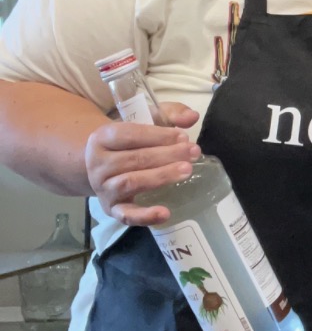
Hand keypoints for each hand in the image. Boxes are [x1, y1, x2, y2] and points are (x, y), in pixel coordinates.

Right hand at [84, 103, 200, 226]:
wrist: (104, 166)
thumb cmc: (130, 141)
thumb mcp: (145, 121)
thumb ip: (168, 114)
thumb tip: (192, 117)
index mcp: (102, 138)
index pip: (130, 135)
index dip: (158, 136)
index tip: (184, 137)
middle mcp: (98, 163)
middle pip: (134, 159)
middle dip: (166, 155)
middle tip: (193, 152)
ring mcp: (103, 187)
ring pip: (131, 182)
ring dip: (160, 176)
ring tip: (186, 170)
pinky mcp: (111, 209)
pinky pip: (126, 215)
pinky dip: (144, 216)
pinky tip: (165, 213)